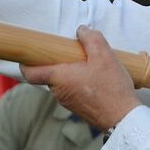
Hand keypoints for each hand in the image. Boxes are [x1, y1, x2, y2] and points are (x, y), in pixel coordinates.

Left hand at [20, 26, 140, 129]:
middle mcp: (59, 92)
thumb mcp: (104, 56)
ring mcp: (68, 103)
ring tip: (94, 68)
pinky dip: (81, 84)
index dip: (26, 64)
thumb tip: (82, 30)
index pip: (30, 73)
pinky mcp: (79, 109)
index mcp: (59, 78)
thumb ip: (91, 38)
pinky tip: (99, 81)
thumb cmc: (111, 88)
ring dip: (73, 74)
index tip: (29, 56)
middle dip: (60, 63)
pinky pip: (74, 92)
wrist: (123, 118)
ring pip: (64, 83)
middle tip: (76, 55)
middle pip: (50, 74)